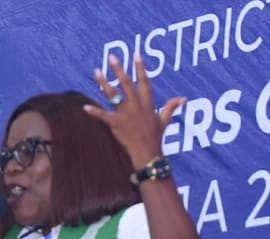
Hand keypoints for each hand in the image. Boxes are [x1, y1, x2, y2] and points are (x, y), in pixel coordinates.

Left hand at [84, 53, 185, 168]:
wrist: (148, 154)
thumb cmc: (156, 137)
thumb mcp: (164, 120)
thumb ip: (171, 107)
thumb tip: (183, 99)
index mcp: (147, 104)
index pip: (145, 82)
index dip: (140, 68)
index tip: (136, 55)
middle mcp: (136, 106)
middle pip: (126, 84)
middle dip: (119, 69)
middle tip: (111, 56)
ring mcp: (126, 115)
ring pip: (113, 95)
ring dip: (103, 83)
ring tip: (96, 71)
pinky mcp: (116, 124)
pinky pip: (104, 116)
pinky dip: (94, 112)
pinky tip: (85, 107)